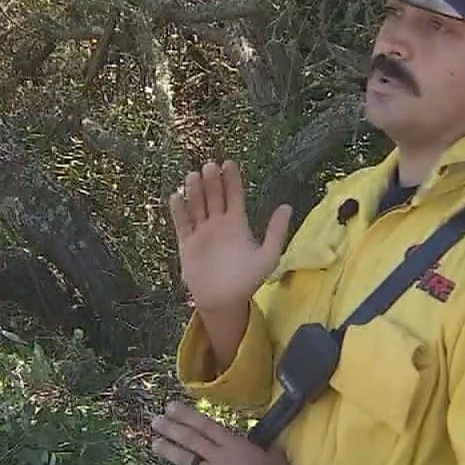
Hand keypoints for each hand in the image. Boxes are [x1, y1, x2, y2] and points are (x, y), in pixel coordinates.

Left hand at [150, 401, 293, 464]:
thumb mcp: (272, 456)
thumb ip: (256, 449)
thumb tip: (254, 444)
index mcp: (234, 445)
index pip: (206, 425)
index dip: (186, 415)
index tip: (171, 407)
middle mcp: (219, 458)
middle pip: (191, 439)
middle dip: (172, 429)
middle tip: (156, 421)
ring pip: (186, 461)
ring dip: (170, 451)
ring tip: (155, 443)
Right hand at [168, 160, 291, 311]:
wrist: (224, 301)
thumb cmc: (247, 280)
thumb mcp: (268, 256)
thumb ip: (277, 232)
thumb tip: (287, 206)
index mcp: (237, 223)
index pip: (234, 196)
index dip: (232, 180)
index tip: (229, 163)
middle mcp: (218, 224)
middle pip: (214, 197)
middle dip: (212, 181)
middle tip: (209, 166)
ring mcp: (202, 232)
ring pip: (197, 206)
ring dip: (195, 191)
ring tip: (192, 176)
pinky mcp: (187, 244)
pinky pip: (182, 224)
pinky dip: (179, 211)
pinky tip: (177, 196)